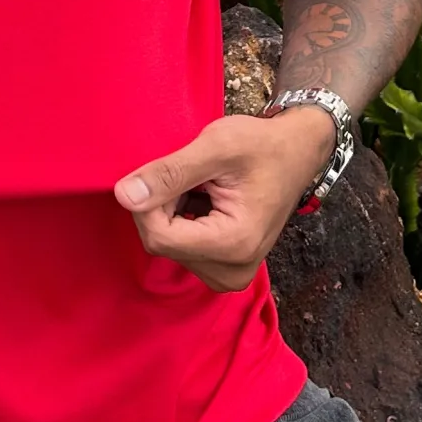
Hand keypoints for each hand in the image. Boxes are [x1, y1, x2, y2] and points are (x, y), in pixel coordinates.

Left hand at [112, 107, 335, 292]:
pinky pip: (180, 246)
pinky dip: (182, 217)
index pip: (159, 236)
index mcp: (235, 245)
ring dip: (172, 209)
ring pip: (167, 244)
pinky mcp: (222, 269)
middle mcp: (232, 272)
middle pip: (161, 242)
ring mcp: (227, 275)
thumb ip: (169, 173)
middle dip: (164, 203)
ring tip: (203, 185)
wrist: (297, 152)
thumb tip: (123, 196)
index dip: (151, 200)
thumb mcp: (216, 147)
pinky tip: (203, 198)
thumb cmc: (264, 145)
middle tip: (193, 174)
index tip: (170, 170)